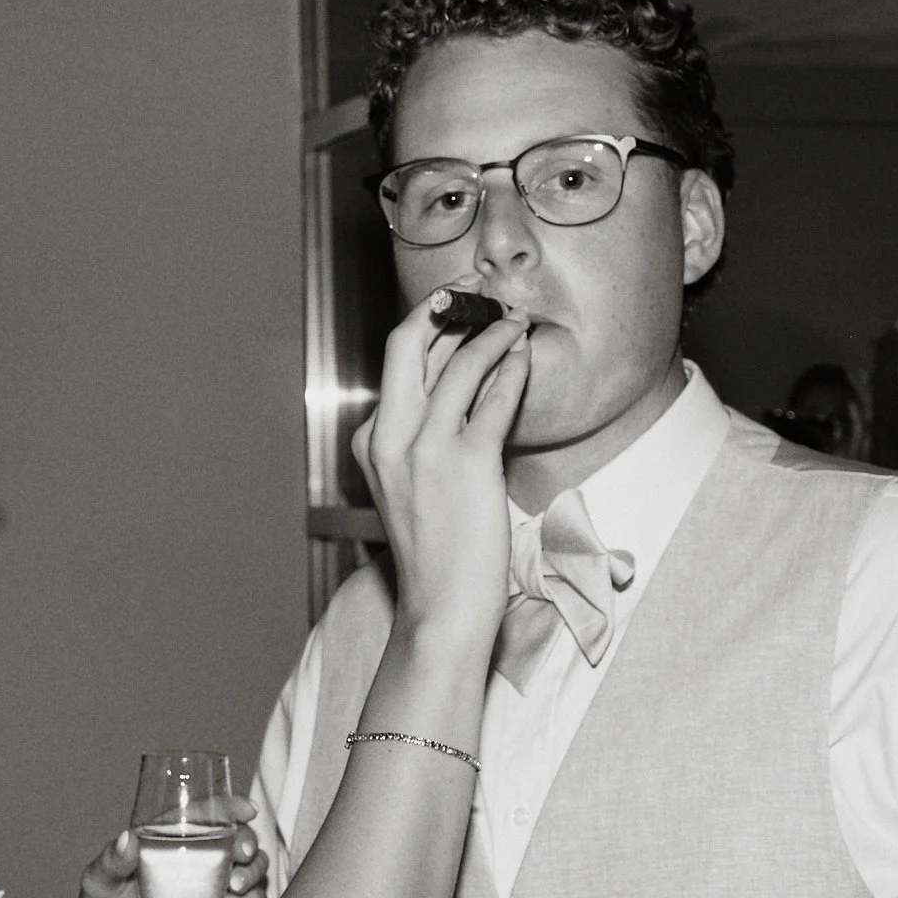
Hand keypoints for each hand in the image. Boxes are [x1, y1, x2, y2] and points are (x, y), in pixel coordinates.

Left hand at [52, 803, 266, 897]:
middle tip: (242, 857)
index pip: (206, 813)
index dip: (230, 807)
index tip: (247, 811)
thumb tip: (126, 838)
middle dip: (250, 845)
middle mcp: (195, 860)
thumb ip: (112, 862)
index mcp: (169, 839)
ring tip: (234, 890)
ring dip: (254, 876)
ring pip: (252, 871)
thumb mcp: (99, 883)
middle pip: (239, 840)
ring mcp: (210, 890)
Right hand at [352, 281, 530, 644]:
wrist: (442, 604)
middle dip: (449, 308)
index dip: (429, 325)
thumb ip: (422, 438)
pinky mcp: (466, 461)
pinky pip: (494, 395)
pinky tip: (526, 357)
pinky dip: (513, 368)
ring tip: (517, 322)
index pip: (397, 363)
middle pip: (409, 343)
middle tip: (481, 292)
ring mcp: (424, 448)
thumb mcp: (411, 485)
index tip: (456, 306)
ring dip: (494, 333)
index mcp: (372, 440)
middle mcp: (389, 436)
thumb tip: (461, 387)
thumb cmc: (438, 550)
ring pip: (459, 362)